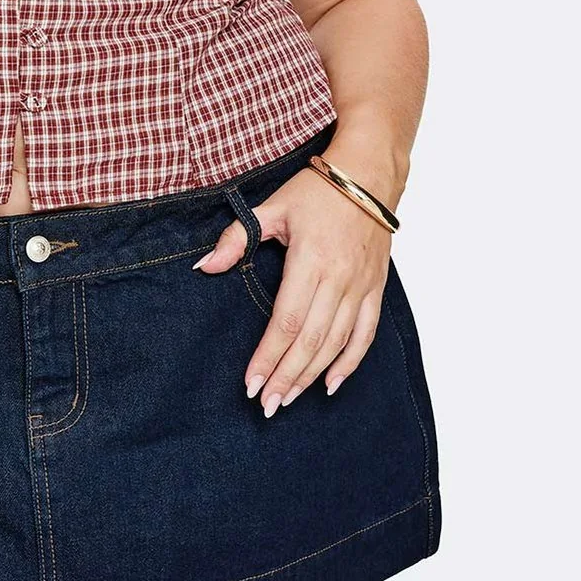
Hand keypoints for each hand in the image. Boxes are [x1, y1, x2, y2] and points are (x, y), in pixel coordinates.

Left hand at [194, 165, 391, 413]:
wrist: (368, 175)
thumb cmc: (317, 190)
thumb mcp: (271, 207)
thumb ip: (237, 238)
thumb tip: (205, 266)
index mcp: (310, 261)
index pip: (286, 321)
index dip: (268, 355)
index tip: (250, 382)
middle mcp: (338, 279)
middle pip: (310, 341)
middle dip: (286, 376)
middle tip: (266, 404)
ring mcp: (360, 287)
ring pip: (336, 343)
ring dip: (311, 375)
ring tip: (288, 398)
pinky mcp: (375, 289)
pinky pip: (365, 334)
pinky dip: (350, 362)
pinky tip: (332, 384)